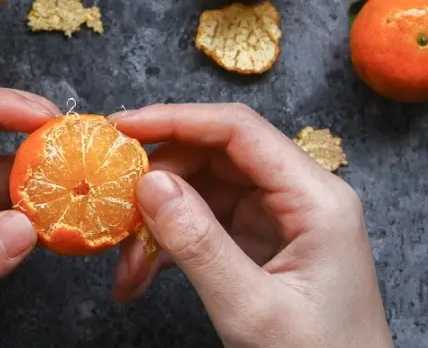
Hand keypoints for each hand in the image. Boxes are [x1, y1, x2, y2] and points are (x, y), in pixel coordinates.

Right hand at [110, 104, 392, 347]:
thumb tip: (149, 183)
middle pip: (214, 157)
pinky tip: (142, 274)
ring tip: (125, 265)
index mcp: (317, 197)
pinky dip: (169, 245)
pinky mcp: (262, 243)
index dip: (176, 119)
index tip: (120, 128)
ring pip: (202, 190)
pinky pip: (205, 224)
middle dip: (158, 182)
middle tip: (111, 209)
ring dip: (157, 222)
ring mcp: (281, 218)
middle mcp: (300, 196)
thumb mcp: (253, 308)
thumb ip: (199, 244)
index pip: (239, 130)